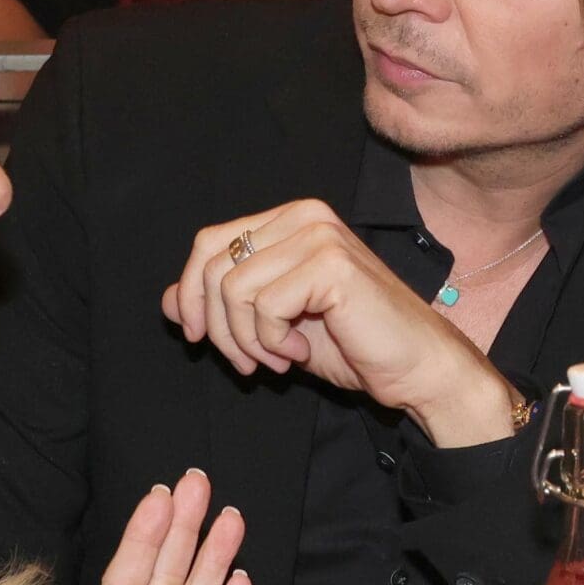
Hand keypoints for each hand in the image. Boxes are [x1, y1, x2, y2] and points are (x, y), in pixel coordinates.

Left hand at [161, 199, 522, 446]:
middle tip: (246, 363)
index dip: (190, 293)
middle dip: (217, 326)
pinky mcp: (330, 264)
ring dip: (245, 341)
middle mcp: (304, 216)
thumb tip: (168, 300)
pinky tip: (300, 353)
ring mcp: (319, 235)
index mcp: (290, 220)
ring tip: (278, 360)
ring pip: (233, 288)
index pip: (209, 243)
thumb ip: (224, 306)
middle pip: (213, 263)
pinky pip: (264, 306)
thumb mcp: (273, 326)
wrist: (415, 367)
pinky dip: (271, 343)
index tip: (197, 339)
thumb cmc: (354, 345)